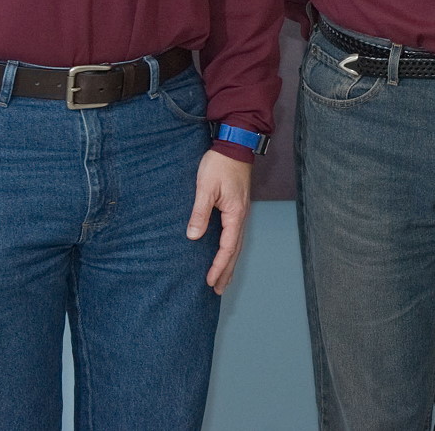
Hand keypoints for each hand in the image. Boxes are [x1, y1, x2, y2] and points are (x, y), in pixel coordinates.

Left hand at [188, 150, 253, 293]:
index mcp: (235, 214)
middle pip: (235, 250)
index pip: (228, 247)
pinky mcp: (237, 207)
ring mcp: (241, 212)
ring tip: (223, 278)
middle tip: (218, 290)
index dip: (218, 266)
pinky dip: (231, 249)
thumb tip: (194, 236)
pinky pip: (235, 234)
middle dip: (227, 271)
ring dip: (230, 263)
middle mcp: (241, 216)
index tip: (209, 281)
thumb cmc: (220, 164)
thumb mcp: (205, 188)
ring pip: (237, 244)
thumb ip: (200, 212)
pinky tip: (225, 253)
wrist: (235, 144)